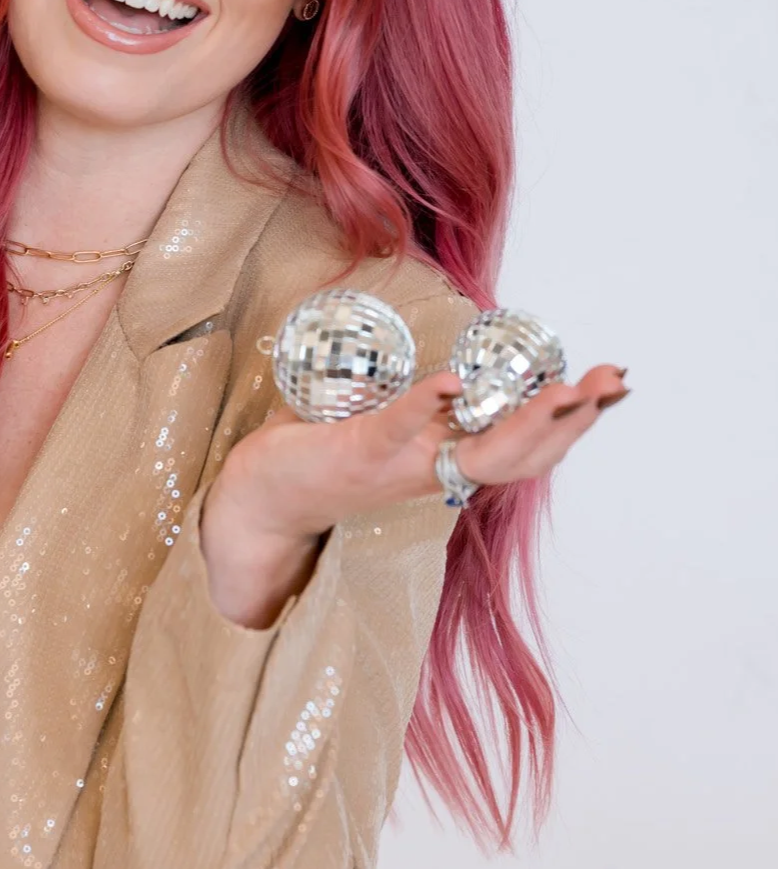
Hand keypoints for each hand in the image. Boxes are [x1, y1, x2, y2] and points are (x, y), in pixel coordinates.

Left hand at [200, 364, 628, 625]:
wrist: (256, 504)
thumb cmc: (317, 456)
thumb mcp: (383, 432)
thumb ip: (421, 411)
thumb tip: (453, 364)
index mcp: (442, 463)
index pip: (522, 449)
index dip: (570, 423)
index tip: (613, 388)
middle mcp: (431, 472)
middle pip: (520, 455)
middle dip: (572, 420)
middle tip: (613, 382)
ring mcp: (397, 467)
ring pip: (476, 453)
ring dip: (524, 421)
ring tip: (565, 388)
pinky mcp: (355, 453)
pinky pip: (397, 429)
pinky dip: (425, 405)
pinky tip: (452, 380)